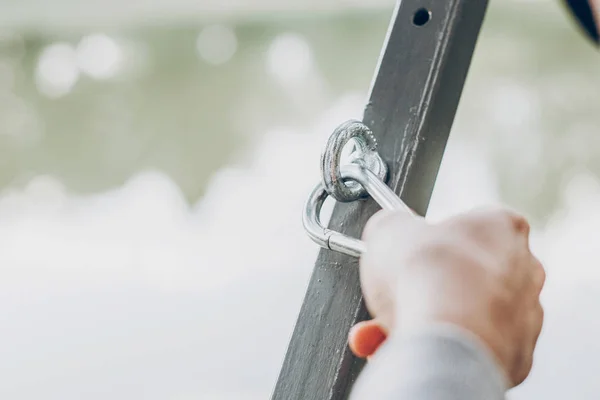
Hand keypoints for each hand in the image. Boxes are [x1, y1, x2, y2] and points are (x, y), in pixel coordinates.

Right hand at [348, 207, 544, 386]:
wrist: (448, 342)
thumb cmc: (428, 278)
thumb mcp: (388, 230)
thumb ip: (391, 224)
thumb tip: (388, 228)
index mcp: (501, 227)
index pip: (468, 225)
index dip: (430, 239)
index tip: (407, 252)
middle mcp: (524, 270)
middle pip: (464, 275)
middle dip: (424, 288)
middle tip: (394, 296)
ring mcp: (524, 317)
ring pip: (465, 316)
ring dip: (427, 321)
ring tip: (391, 330)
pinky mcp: (515, 358)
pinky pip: (470, 350)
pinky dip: (442, 351)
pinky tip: (410, 351)